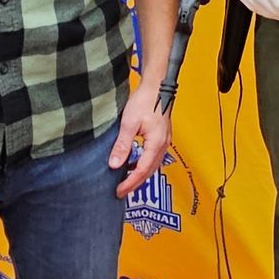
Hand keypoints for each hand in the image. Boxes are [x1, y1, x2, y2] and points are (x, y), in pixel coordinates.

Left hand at [111, 79, 171, 198]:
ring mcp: (164, 141)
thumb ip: (122, 145)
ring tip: (126, 181)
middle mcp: (163, 145)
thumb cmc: (145, 101)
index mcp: (156, 144)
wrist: (157, 87)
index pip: (142, 170)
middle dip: (135, 183)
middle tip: (121, 191)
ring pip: (153, 165)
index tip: (119, 191)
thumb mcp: (129, 124)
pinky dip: (143, 164)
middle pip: (150, 171)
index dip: (130, 183)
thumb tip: (114, 164)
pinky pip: (153, 157)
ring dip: (140, 174)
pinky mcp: (162, 137)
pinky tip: (133, 164)